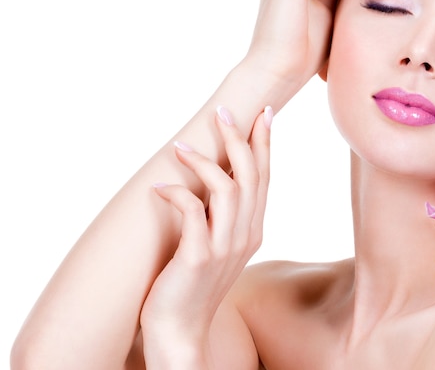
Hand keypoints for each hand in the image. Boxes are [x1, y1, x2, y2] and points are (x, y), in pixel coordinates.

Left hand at [140, 105, 271, 365]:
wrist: (182, 332)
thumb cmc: (194, 284)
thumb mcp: (219, 245)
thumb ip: (226, 215)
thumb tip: (219, 179)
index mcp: (253, 228)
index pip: (265, 177)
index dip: (265, 144)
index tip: (264, 113)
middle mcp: (246, 234)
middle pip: (251, 176)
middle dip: (240, 138)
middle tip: (223, 112)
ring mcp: (225, 247)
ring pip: (228, 189)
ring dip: (205, 162)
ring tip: (179, 147)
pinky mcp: (199, 258)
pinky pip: (193, 212)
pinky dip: (177, 193)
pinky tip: (159, 186)